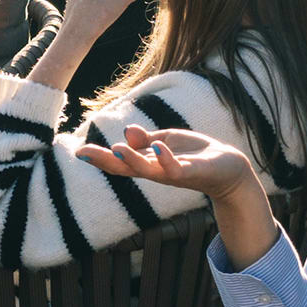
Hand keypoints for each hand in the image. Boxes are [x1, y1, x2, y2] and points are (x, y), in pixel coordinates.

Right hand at [81, 123, 272, 257]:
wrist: (228, 168)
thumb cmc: (194, 155)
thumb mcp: (166, 142)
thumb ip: (146, 140)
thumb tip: (125, 132)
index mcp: (148, 163)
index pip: (119, 162)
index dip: (99, 157)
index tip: (78, 151)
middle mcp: (155, 172)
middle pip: (126, 169)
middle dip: (106, 161)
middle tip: (85, 152)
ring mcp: (172, 173)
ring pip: (148, 171)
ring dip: (132, 160)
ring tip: (117, 148)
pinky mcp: (191, 172)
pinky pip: (176, 169)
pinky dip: (166, 159)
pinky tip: (157, 147)